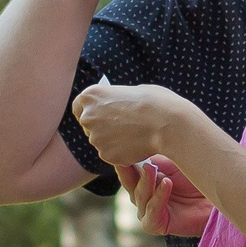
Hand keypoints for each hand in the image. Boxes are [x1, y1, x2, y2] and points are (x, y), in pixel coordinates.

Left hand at [72, 80, 190, 168]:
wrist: (167, 124)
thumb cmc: (155, 103)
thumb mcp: (133, 91)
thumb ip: (117, 100)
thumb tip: (118, 107)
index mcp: (91, 96)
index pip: (78, 107)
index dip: (89, 112)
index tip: (99, 115)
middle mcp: (88, 116)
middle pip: (88, 126)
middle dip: (102, 127)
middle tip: (122, 127)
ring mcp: (95, 138)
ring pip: (101, 142)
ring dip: (113, 141)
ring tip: (135, 135)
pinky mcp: (105, 155)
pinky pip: (112, 155)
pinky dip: (122, 152)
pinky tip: (137, 145)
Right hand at [116, 156, 212, 236]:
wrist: (215, 197)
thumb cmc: (196, 178)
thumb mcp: (173, 161)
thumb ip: (153, 156)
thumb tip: (135, 147)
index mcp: (143, 180)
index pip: (127, 171)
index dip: (124, 161)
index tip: (123, 148)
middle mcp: (142, 197)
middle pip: (130, 183)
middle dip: (131, 170)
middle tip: (135, 157)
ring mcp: (148, 212)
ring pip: (139, 197)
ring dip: (146, 182)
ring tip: (152, 168)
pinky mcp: (156, 225)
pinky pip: (151, 212)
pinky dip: (158, 198)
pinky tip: (166, 184)